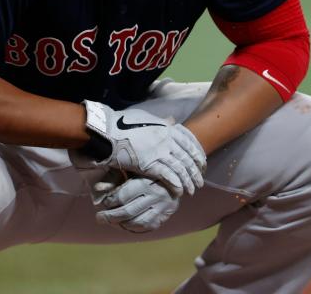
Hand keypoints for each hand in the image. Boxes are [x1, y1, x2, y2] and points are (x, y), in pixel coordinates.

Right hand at [69, 101, 205, 196]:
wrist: (108, 130)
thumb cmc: (124, 123)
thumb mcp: (146, 117)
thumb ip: (160, 121)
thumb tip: (171, 120)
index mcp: (166, 128)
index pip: (190, 142)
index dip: (198, 154)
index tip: (202, 163)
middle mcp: (166, 139)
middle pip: (188, 157)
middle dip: (196, 171)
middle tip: (200, 181)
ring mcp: (159, 151)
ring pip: (180, 168)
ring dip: (188, 181)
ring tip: (193, 190)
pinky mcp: (149, 163)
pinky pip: (168, 176)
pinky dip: (176, 184)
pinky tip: (180, 191)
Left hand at [92, 175, 179, 232]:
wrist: (174, 173)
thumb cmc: (146, 169)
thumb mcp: (131, 168)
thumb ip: (114, 178)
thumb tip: (97, 189)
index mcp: (146, 180)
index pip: (123, 196)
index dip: (109, 201)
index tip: (104, 201)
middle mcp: (156, 195)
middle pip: (128, 211)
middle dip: (110, 217)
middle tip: (99, 218)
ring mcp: (162, 207)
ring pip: (138, 222)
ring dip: (122, 224)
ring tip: (112, 222)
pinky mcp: (165, 215)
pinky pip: (148, 226)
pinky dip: (135, 227)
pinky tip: (126, 224)